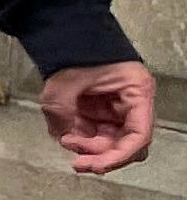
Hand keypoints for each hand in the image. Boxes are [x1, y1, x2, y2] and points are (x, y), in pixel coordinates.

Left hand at [41, 59, 155, 175]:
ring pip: (107, 142)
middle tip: (77, 162)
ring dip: (87, 147)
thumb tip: (62, 135)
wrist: (63, 33)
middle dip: (100, 153)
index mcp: (137, 91)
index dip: (119, 156)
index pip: (138, 135)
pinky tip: (64, 132)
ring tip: (66, 138)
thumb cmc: (76, 48)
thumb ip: (61, 111)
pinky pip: (92, 133)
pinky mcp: (98, 111)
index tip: (96, 165)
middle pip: (124, 144)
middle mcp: (130, 103)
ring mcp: (113, 108)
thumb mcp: (66, 79)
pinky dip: (79, 138)